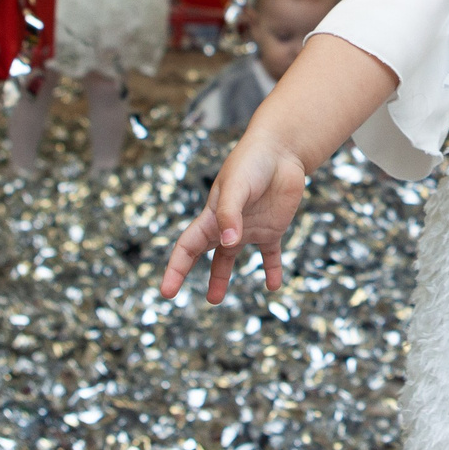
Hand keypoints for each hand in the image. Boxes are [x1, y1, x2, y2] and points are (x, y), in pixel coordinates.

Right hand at [160, 138, 309, 302]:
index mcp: (211, 215)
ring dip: (221, 277)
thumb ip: (231, 214)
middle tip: (172, 295)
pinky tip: (273, 286)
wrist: (281, 151)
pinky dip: (272, 270)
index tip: (167, 291)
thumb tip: (228, 244)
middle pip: (202, 253)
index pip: (187, 246)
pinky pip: (270, 255)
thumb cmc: (252, 163)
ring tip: (214, 299)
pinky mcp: (272, 228)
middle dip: (187, 272)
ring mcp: (249, 228)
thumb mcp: (237, 187)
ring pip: (230, 258)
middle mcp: (227, 224)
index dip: (176, 269)